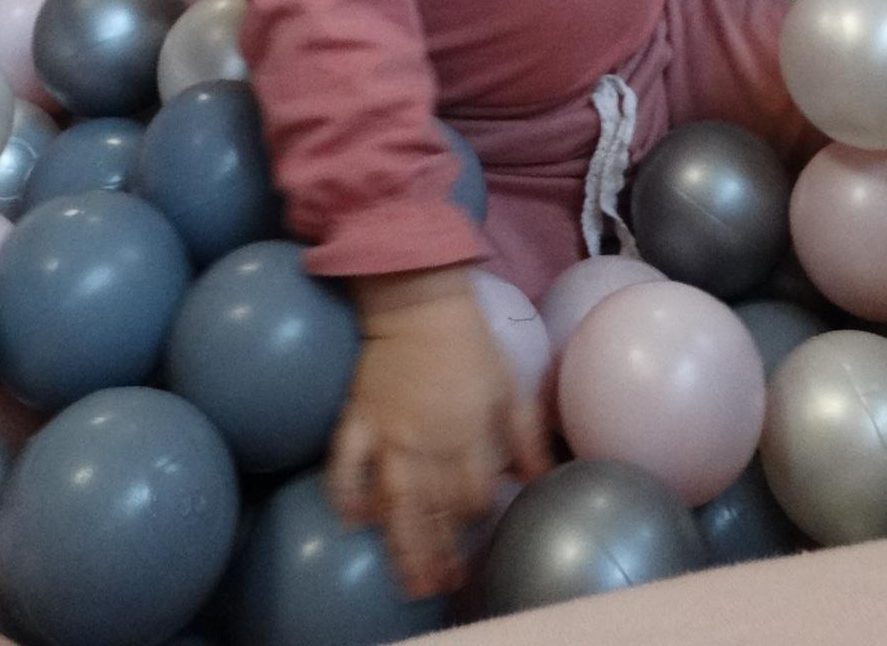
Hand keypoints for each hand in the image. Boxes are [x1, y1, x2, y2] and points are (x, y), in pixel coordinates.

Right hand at [328, 270, 548, 598]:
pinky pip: (345, 461)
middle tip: (438, 586)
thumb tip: (542, 478)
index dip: (475, 520)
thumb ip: (526, 436)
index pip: (474, 492)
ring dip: (400, 542)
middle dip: (438, 553)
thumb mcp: (509, 385)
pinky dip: (345, 491)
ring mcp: (388, 431)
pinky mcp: (357, 417)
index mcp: (469, 430)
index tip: (473, 542)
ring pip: (393, 498)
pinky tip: (349, 521)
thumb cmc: (469, 342)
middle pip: (433, 508)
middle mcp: (429, 438)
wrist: (417, 300)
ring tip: (405, 580)